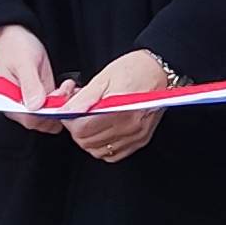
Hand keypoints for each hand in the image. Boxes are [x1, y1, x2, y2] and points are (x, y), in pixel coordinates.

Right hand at [0, 24, 66, 133]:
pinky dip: (66, 98)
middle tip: (66, 89)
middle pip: (44, 120)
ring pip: (53, 114)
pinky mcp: (43, 96)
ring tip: (68, 86)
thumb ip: (30, 84)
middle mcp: (22, 106)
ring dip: (65, 102)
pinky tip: (69, 87)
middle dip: (59, 106)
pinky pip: (56, 105)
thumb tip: (35, 105)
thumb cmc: (14, 47)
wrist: (17, 36)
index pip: (31, 120)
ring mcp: (34, 101)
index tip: (58, 98)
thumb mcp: (23, 62)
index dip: (48, 113)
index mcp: (10, 102)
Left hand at [61, 48, 175, 160]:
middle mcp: (130, 126)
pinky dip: (102, 146)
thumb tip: (66, 111)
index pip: (82, 129)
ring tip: (90, 121)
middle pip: (87, 142)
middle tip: (78, 113)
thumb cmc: (135, 69)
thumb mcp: (104, 77)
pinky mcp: (140, 140)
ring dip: (88, 138)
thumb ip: (84, 98)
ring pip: (98, 151)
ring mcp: (136, 135)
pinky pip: (113, 155)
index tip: (68, 111)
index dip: (69, 120)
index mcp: (121, 110)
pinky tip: (102, 131)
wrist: (160, 69)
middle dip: (76, 128)